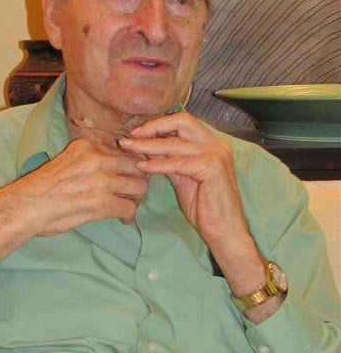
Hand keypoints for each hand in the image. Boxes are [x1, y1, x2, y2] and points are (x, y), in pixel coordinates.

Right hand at [0, 139, 148, 263]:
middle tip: (132, 192)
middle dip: (137, 180)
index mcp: (87, 146)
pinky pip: (129, 208)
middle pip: (135, 166)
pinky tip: (122, 219)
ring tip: (127, 205)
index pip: (122, 151)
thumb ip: (88, 160)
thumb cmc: (40, 187)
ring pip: (138, 186)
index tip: (128, 175)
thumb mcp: (66, 160)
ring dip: (135, 198)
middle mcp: (97, 159)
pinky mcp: (103, 202)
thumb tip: (110, 167)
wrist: (26, 206)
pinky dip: (129, 216)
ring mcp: (101, 180)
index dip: (129, 165)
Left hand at [118, 113, 279, 321]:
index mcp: (212, 143)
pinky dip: (158, 164)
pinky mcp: (212, 168)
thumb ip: (170, 159)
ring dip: (147, 145)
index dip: (158, 123)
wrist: (224, 230)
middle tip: (130, 135)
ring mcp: (216, 155)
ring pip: (175, 143)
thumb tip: (147, 147)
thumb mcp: (183, 177)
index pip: (184, 121)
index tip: (136, 132)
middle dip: (153, 126)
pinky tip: (142, 166)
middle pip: (182, 121)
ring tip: (128, 148)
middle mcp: (217, 144)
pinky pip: (178, 162)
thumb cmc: (205, 206)